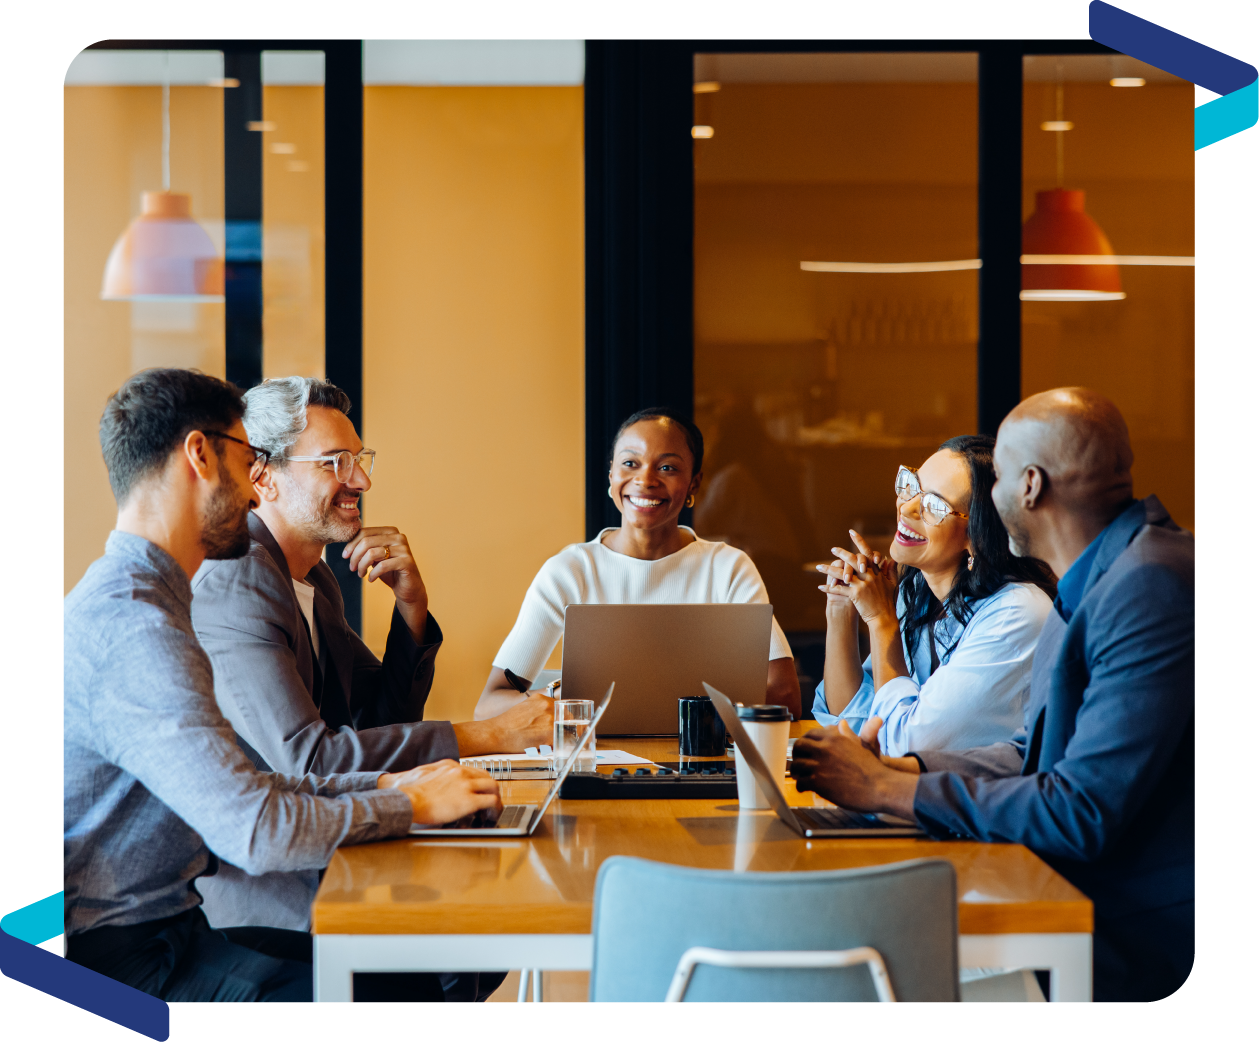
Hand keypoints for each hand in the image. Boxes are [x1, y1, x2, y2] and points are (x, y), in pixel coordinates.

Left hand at [344, 526, 428, 639]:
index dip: (351, 544)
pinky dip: (373, 574)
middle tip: (352, 568)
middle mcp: (398, 537)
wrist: (408, 588)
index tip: (345, 556)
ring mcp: (404, 549)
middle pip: (367, 542)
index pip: (364, 532)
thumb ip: (365, 547)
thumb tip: (347, 544)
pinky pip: (382, 566)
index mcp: (390, 531)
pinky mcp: (407, 562)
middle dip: (355, 556)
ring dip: (362, 566)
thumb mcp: (375, 556)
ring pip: (372, 553)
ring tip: (361, 574)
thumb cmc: (390, 571)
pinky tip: (371, 579)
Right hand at [378, 759, 502, 826]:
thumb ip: (438, 776)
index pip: (474, 771)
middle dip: (492, 789)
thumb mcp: (426, 774)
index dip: (480, 782)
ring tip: (493, 809)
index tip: (481, 790)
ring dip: (495, 798)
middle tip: (491, 799)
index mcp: (451, 766)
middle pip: (487, 777)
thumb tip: (442, 784)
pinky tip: (491, 815)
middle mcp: (461, 772)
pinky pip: (491, 801)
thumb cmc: (413, 793)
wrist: (409, 800)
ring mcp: (467, 785)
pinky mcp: (469, 800)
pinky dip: (495, 808)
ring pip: (493, 787)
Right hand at [454, 691, 555, 755]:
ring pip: (564, 730)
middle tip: (554, 735)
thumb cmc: (508, 724)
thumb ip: (541, 709)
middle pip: (567, 717)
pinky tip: (542, 746)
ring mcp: (550, 719)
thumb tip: (553, 716)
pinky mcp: (549, 733)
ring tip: (544, 742)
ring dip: (558, 737)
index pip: (561, 707)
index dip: (562, 717)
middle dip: (563, 727)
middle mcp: (548, 706)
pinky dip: (554, 746)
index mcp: (542, 698)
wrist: (497, 733)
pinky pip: (559, 741)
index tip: (563, 723)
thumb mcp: (525, 708)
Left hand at [790, 722, 918, 818]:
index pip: (809, 734)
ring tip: (800, 777)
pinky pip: (801, 782)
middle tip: (798, 762)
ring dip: (796, 772)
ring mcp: (819, 764)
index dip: (805, 742)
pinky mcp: (818, 782)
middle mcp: (824, 748)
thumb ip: (848, 735)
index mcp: (833, 738)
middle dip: (796, 755)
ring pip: (796, 765)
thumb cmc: (872, 768)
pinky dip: (800, 786)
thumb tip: (841, 723)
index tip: (805, 750)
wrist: (880, 787)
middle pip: (799, 746)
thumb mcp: (861, 745)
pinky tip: (805, 788)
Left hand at [816, 530, 897, 627]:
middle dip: (842, 553)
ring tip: (819, 567)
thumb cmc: (888, 601)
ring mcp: (862, 584)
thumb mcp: (893, 584)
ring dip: (829, 570)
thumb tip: (891, 559)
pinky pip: (839, 589)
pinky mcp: (856, 594)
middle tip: (832, 549)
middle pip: (853, 560)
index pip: (867, 553)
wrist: (884, 617)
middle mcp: (869, 575)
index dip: (859, 541)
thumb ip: (891, 570)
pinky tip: (820, 587)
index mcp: (877, 571)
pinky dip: (829, 587)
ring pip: (842, 573)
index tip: (851, 532)